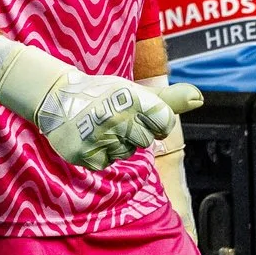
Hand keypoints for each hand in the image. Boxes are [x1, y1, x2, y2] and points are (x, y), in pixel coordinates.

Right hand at [0, 38, 205, 171]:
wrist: (55, 97)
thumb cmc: (102, 93)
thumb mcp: (134, 91)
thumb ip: (169, 100)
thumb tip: (201, 98)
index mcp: (133, 98)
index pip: (165, 123)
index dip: (155, 122)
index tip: (139, 113)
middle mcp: (118, 118)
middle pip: (144, 141)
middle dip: (132, 133)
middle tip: (112, 118)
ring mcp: (100, 137)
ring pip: (125, 153)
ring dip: (116, 144)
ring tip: (99, 127)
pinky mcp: (85, 155)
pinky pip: (106, 162)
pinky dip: (99, 154)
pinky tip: (89, 138)